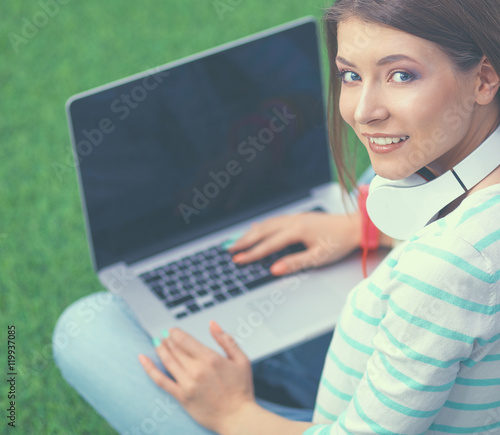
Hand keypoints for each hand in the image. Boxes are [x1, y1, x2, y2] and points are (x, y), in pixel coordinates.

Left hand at [138, 321, 254, 432]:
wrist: (238, 417)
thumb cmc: (242, 388)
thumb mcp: (241, 360)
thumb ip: (226, 339)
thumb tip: (212, 323)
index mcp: (211, 359)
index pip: (185, 340)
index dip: (176, 333)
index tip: (172, 330)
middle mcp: (197, 370)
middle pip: (175, 349)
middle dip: (168, 340)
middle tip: (164, 335)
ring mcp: (187, 384)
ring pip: (168, 361)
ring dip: (160, 349)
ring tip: (156, 342)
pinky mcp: (182, 397)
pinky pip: (161, 381)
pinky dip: (150, 368)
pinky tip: (142, 358)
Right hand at [229, 212, 361, 274]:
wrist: (354, 226)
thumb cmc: (338, 242)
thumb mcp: (318, 257)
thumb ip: (295, 263)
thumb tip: (274, 269)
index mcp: (296, 231)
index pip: (268, 244)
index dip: (252, 253)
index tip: (238, 260)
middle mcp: (292, 221)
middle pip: (262, 231)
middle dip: (244, 241)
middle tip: (229, 250)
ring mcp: (294, 217)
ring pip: (266, 224)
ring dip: (250, 233)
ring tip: (237, 241)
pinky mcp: (298, 217)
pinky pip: (274, 220)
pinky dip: (261, 226)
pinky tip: (256, 229)